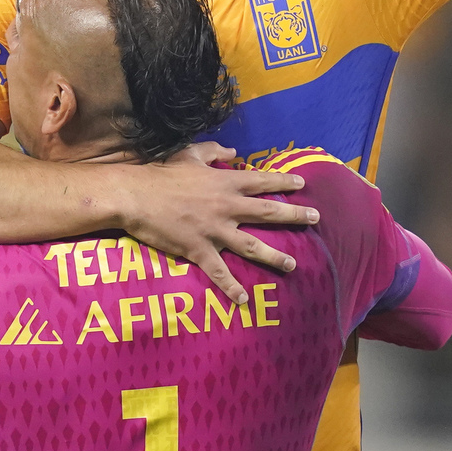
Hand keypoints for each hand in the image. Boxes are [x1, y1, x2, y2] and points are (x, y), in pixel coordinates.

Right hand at [121, 143, 318, 303]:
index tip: (303, 185)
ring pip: (251, 246)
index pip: (262, 181)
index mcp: (225, 182)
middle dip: (295, 216)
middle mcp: (226, 207)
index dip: (284, 182)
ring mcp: (214, 230)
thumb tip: (232, 150)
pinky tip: (244, 300)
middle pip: (268, 212)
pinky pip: (219, 272)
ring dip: (274, 256)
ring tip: (292, 264)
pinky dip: (231, 287)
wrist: (136, 196)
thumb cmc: (161, 173)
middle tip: (315, 218)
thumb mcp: (190, 155)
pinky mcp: (199, 250)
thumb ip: (214, 151)